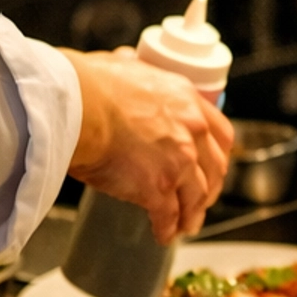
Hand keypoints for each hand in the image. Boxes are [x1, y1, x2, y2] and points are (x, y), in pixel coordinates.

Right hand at [63, 49, 233, 244]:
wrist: (75, 106)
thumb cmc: (87, 85)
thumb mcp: (122, 65)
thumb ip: (131, 67)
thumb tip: (123, 61)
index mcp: (186, 101)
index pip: (220, 132)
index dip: (218, 154)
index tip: (214, 166)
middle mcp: (191, 132)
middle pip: (215, 169)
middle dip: (209, 189)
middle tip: (200, 201)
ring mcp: (179, 162)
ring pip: (196, 197)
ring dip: (192, 214)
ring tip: (184, 225)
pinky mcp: (158, 188)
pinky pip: (168, 216)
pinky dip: (167, 229)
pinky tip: (163, 235)